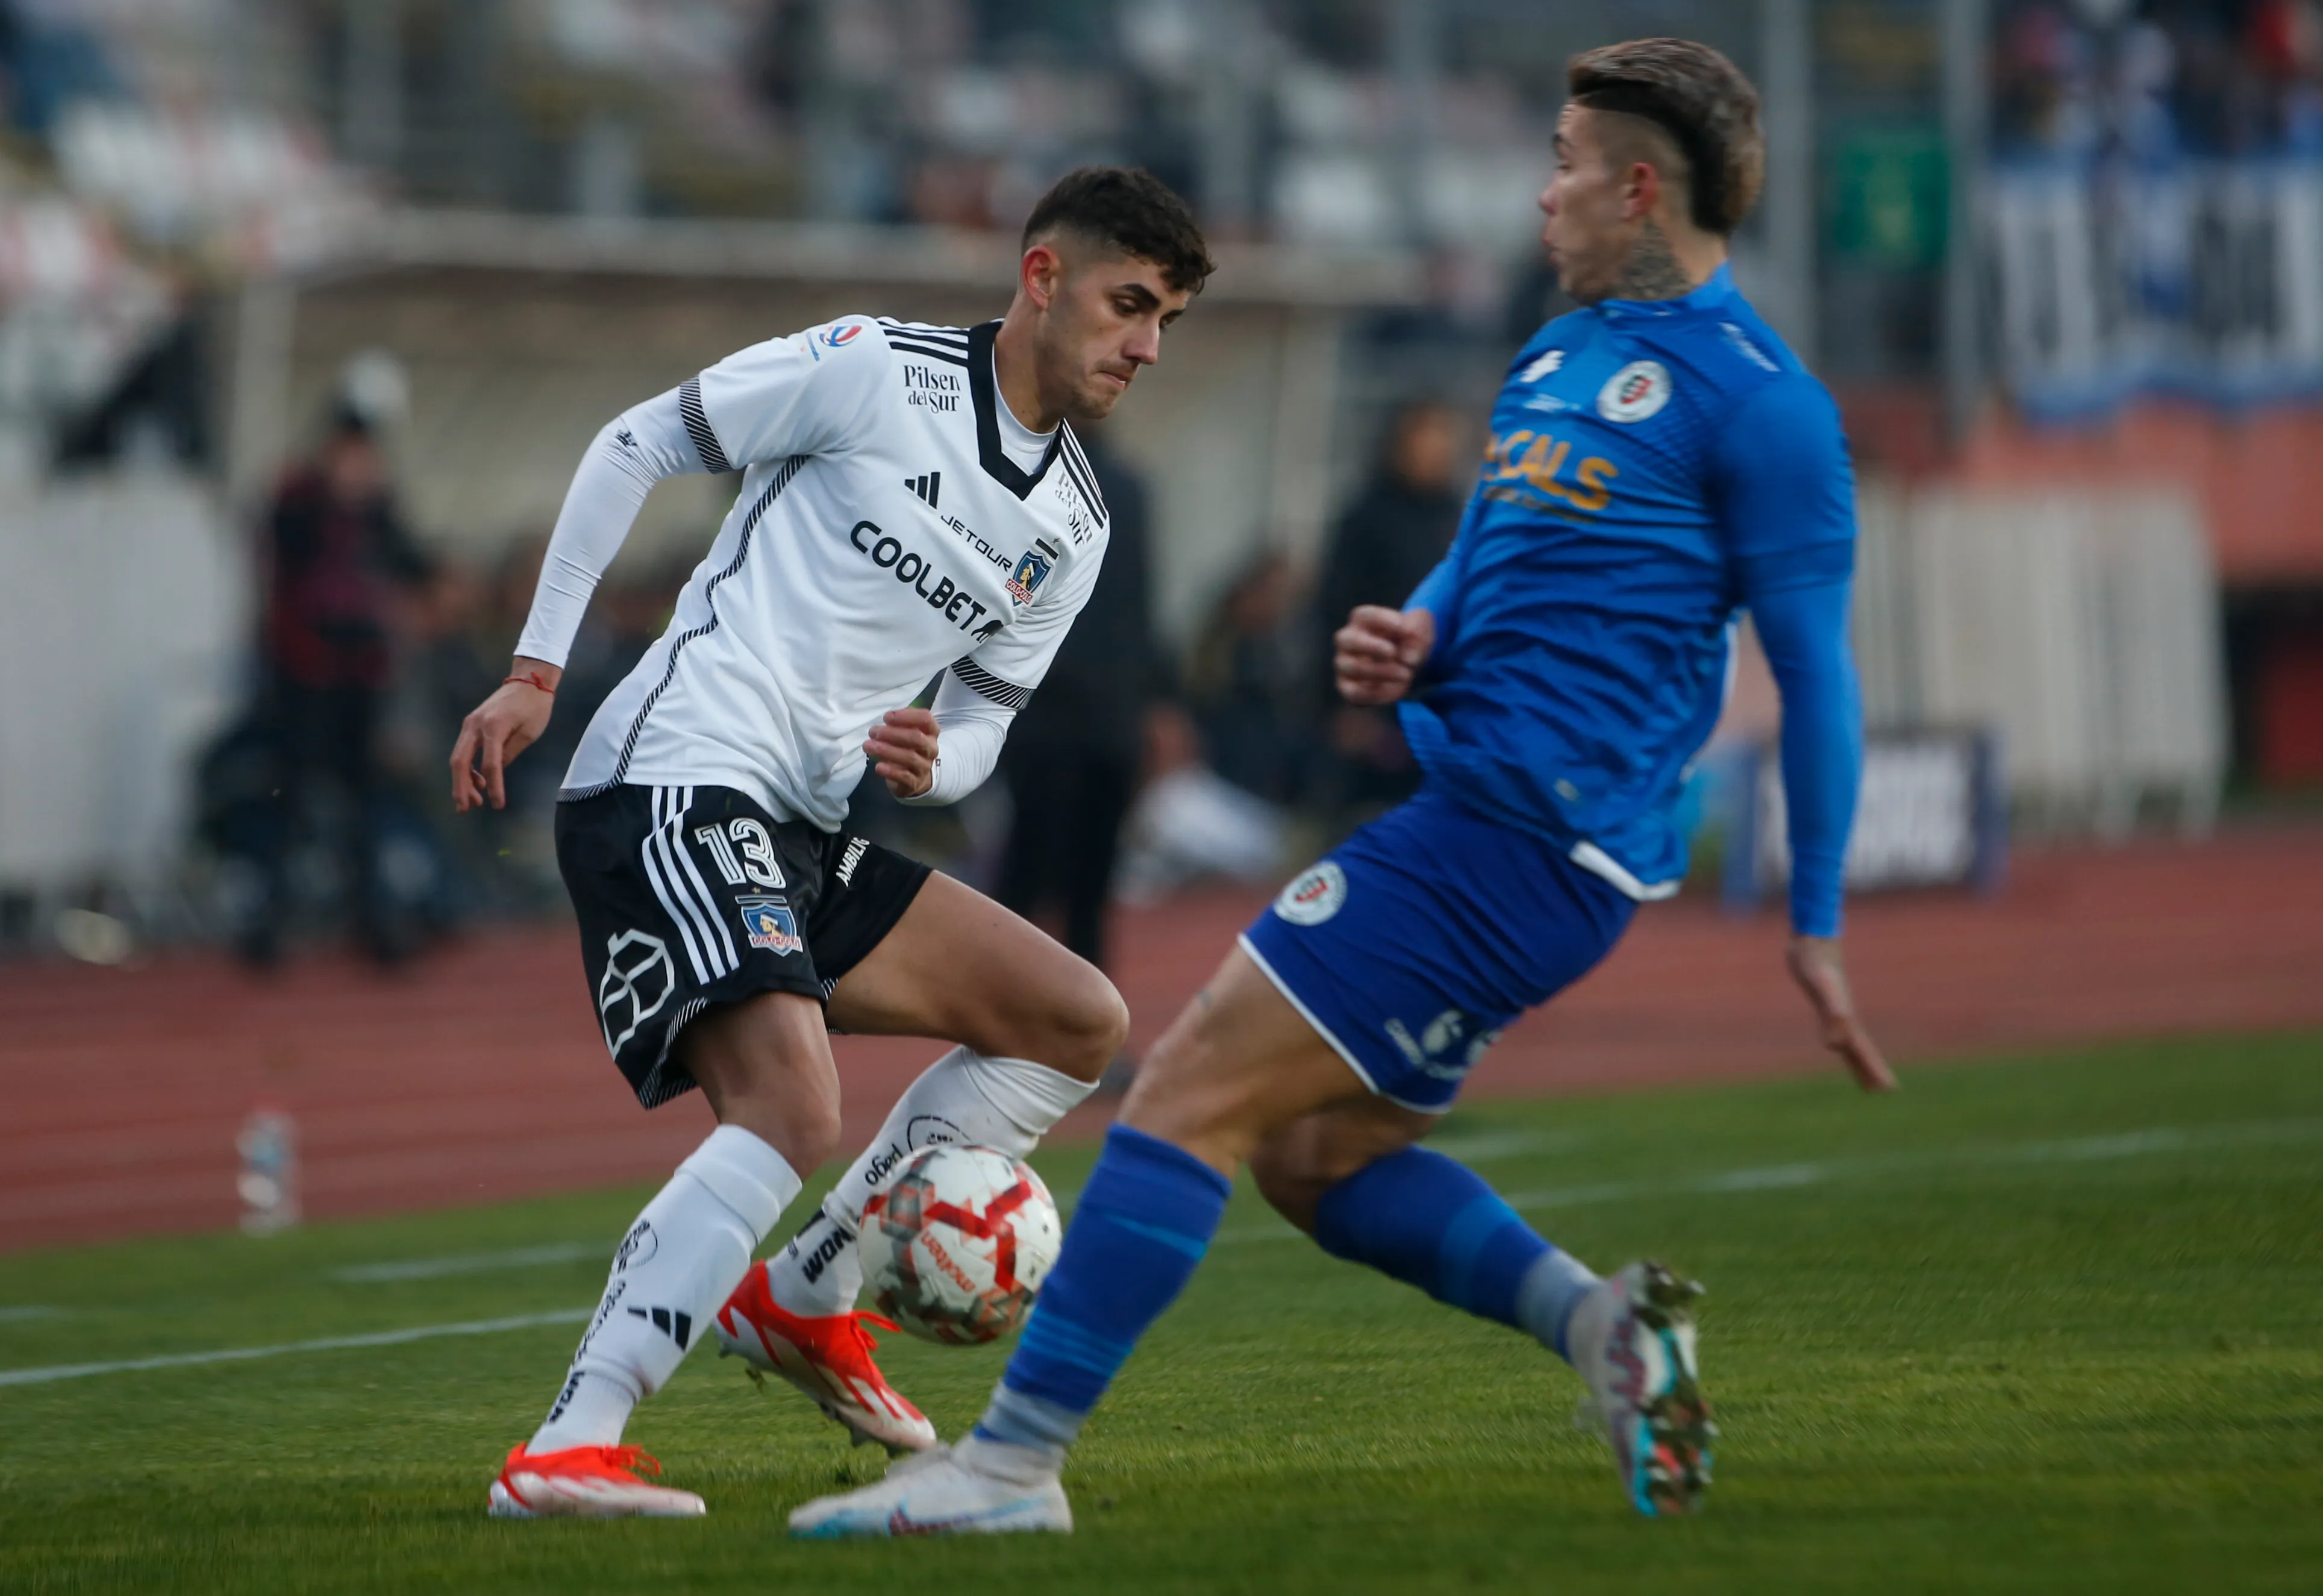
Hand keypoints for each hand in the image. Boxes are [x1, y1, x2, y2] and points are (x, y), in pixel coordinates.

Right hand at [450, 658, 559, 811]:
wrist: (529, 680)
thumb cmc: (534, 706)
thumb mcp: (529, 734)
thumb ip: (509, 754)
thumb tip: (494, 773)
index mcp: (494, 727)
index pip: (491, 765)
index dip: (494, 787)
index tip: (498, 805)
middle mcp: (476, 725)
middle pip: (460, 762)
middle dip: (461, 788)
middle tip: (466, 809)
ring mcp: (470, 723)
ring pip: (458, 757)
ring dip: (463, 780)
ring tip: (474, 801)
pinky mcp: (471, 724)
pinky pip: (464, 750)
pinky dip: (468, 767)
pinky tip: (478, 782)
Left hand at [866, 708, 938, 798]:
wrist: (916, 778)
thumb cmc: (908, 748)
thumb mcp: (907, 733)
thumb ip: (899, 724)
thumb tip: (887, 720)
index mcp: (931, 732)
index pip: (926, 719)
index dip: (907, 716)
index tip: (886, 717)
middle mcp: (931, 749)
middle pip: (917, 738)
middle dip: (892, 733)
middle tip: (873, 732)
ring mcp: (924, 767)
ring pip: (910, 757)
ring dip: (886, 750)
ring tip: (868, 746)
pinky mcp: (914, 783)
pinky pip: (904, 776)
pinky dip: (890, 771)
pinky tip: (878, 766)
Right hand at [1335, 605, 1435, 705]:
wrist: (1408, 664)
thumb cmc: (1409, 640)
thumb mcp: (1422, 629)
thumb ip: (1418, 633)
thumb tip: (1408, 658)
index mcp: (1363, 621)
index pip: (1363, 615)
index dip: (1382, 619)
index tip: (1403, 628)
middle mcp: (1348, 640)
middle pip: (1346, 639)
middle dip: (1371, 646)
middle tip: (1393, 652)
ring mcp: (1344, 664)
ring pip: (1351, 667)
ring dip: (1380, 671)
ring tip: (1407, 674)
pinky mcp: (1348, 687)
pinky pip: (1353, 692)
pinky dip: (1375, 693)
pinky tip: (1397, 689)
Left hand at [1785, 935, 1896, 1091]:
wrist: (1811, 936)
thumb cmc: (1814, 959)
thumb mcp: (1821, 986)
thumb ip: (1831, 1011)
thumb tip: (1834, 1044)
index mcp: (1845, 1016)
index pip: (1861, 1050)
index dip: (1871, 1068)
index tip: (1886, 1088)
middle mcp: (1843, 1013)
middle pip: (1860, 1047)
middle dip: (1870, 1068)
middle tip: (1884, 1090)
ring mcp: (1835, 1006)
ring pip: (1848, 1038)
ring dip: (1856, 1056)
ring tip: (1864, 1072)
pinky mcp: (1824, 998)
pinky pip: (1834, 1024)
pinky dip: (1838, 1037)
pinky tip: (1837, 1041)